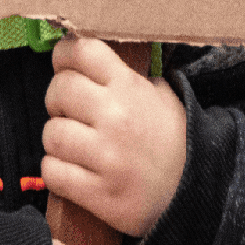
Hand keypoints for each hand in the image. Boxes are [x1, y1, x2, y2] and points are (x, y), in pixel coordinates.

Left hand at [42, 37, 187, 237]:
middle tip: (69, 109)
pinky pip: (53, 172)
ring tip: (73, 142)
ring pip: (51, 134)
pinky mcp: (98, 192)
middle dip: (58, 98)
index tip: (64, 63)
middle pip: (59, 90)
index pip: (82, 51)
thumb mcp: (159, 95)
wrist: (192, 192)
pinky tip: (71, 168)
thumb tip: (86, 60)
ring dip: (57, 138)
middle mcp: (115, 117)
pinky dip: (56, 170)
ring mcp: (105, 157)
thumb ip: (125, 76)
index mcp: (129, 87)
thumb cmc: (171, 139)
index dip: (64, 54)